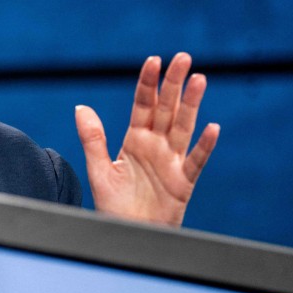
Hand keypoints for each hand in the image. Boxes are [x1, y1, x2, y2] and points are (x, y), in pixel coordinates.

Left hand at [75, 53, 219, 225]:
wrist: (128, 234)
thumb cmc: (114, 205)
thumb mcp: (99, 170)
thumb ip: (93, 139)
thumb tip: (80, 107)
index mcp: (135, 140)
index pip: (143, 105)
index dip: (148, 84)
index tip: (154, 60)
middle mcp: (156, 147)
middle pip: (167, 109)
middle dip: (174, 84)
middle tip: (184, 58)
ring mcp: (171, 163)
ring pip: (183, 128)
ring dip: (192, 105)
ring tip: (200, 79)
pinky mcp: (183, 183)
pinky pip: (195, 161)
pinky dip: (204, 146)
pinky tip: (212, 128)